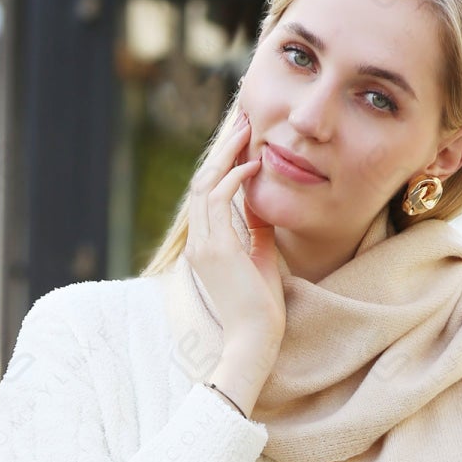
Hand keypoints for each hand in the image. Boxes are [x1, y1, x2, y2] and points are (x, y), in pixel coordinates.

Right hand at [185, 108, 286, 367]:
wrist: (255, 341)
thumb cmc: (261, 310)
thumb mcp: (260, 260)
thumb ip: (256, 232)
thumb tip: (262, 206)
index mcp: (206, 246)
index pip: (207, 194)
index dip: (221, 164)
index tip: (240, 140)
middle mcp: (199, 243)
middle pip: (202, 182)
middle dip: (222, 149)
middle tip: (240, 120)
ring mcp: (204, 246)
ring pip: (206, 185)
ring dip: (226, 155)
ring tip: (246, 130)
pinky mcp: (216, 250)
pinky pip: (219, 200)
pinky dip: (234, 179)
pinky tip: (253, 165)